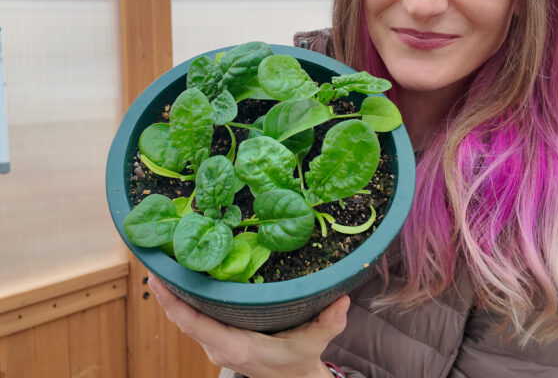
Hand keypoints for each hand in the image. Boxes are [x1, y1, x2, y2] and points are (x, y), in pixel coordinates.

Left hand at [147, 273, 348, 376]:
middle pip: (182, 317)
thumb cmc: (299, 360)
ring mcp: (214, 343)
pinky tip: (184, 276)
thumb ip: (329, 322)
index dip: (173, 302)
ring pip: (186, 317)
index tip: (157, 278)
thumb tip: (341, 299)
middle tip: (158, 255)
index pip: (194, 324)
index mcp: (235, 346)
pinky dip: (185, 299)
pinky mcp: (216, 338)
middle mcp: (218, 346)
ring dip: (174, 292)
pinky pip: (193, 318)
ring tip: (166, 259)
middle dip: (167, 289)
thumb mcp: (315, 341)